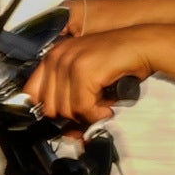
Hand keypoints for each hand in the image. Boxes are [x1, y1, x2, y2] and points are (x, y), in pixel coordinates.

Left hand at [27, 24, 156, 123]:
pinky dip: (97, 114)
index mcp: (53, 56)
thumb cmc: (118, 60)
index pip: (32, 93)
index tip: (66, 118)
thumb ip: (69, 94)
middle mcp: (57, 57)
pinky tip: (107, 107)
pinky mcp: (84, 71)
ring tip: (101, 107)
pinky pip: (83, 108)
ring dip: (87, 115)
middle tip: (90, 112)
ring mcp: (69, 63)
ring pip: (66, 110)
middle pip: (49, 107)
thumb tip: (65, 129)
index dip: (49, 111)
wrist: (142, 45)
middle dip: (71, 116)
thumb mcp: (85, 73)